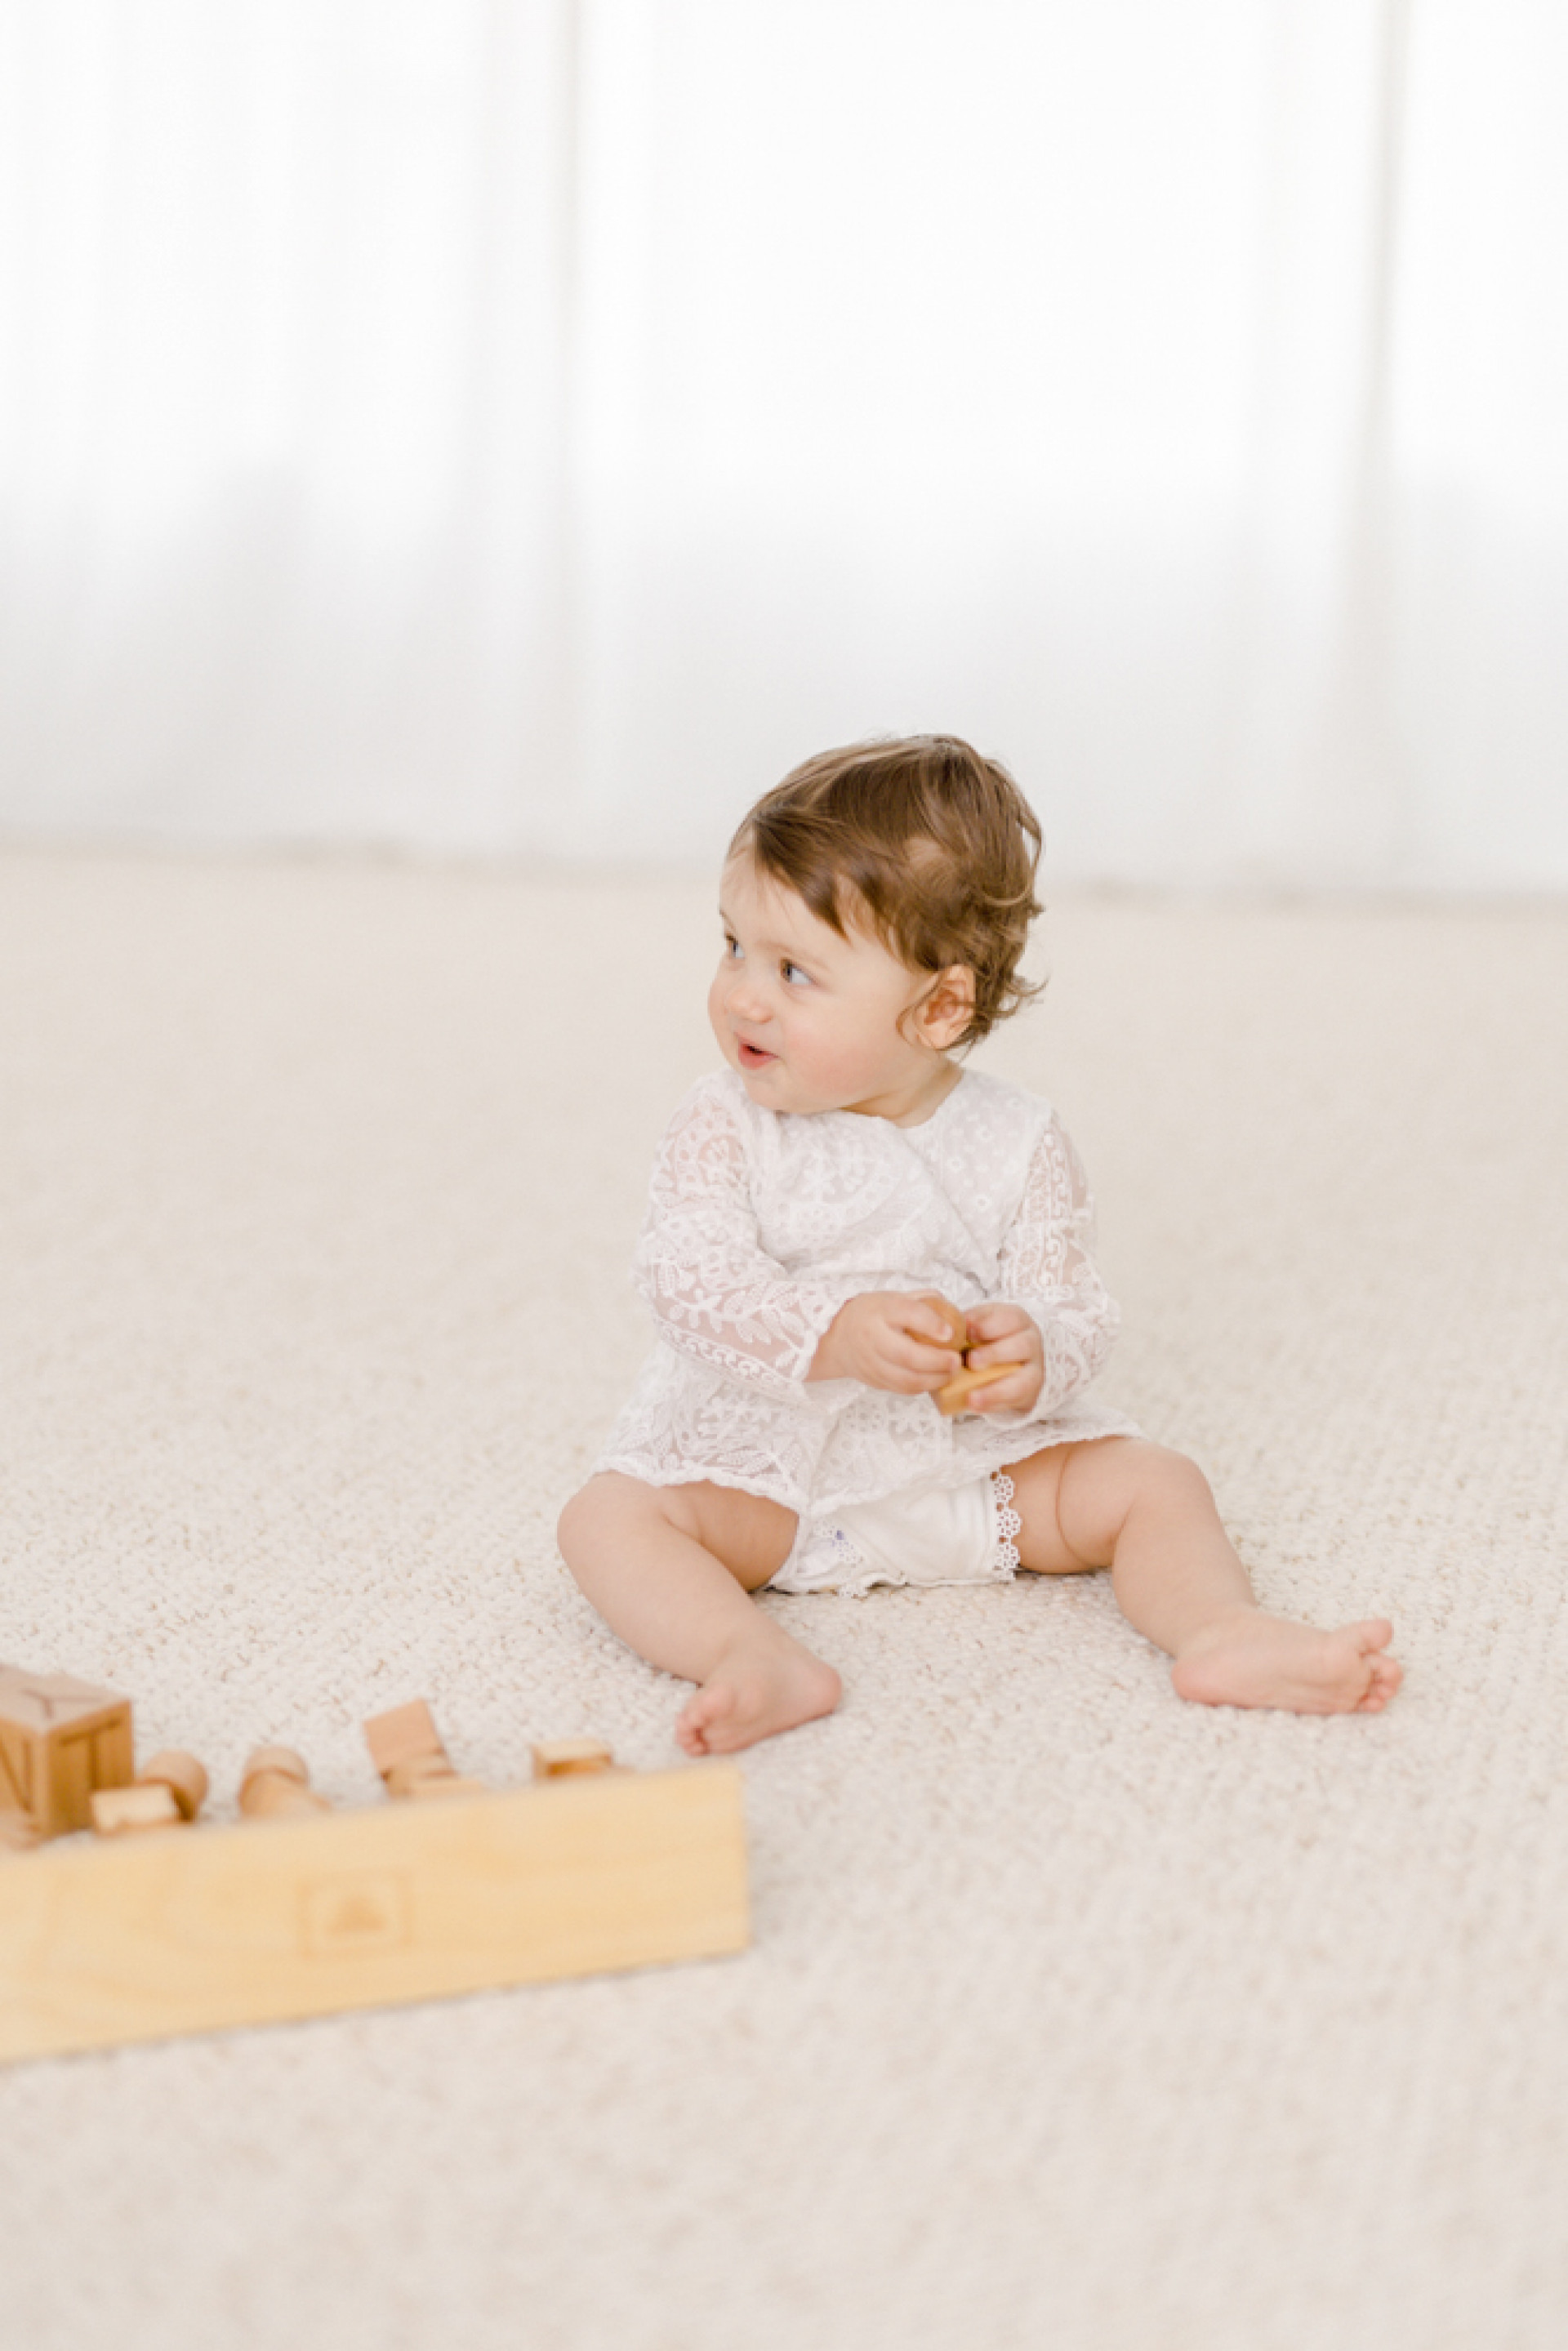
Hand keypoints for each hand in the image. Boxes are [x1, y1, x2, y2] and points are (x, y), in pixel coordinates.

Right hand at [807, 1292, 965, 1393]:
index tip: (950, 1332)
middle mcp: (872, 1336)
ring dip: (934, 1379)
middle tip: (956, 1360)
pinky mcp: (873, 1380)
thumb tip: (954, 1315)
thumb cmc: (874, 1315)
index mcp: (880, 1309)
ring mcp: (870, 1362)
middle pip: (907, 1355)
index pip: (906, 1313)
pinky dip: (922, 1386)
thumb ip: (924, 1302)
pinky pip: (901, 1389)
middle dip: (937, 1361)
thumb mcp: (894, 1298)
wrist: (840, 1338)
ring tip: (950, 1373)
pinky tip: (934, 1379)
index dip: (931, 1323)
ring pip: (905, 1379)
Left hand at [959, 1303, 1043, 1414]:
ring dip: (997, 1389)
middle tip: (971, 1361)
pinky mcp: (1031, 1392)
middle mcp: (1031, 1342)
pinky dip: (995, 1404)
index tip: (968, 1333)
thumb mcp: (978, 1325)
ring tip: (972, 1397)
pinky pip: (1017, 1400)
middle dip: (995, 1354)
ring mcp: (1034, 1369)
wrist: (1003, 1364)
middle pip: (1022, 1346)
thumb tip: (952, 1331)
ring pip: (1024, 1379)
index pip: (1010, 1319)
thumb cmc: (986, 1339)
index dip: (989, 1326)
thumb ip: (967, 1325)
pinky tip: (976, 1406)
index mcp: (1017, 1320)